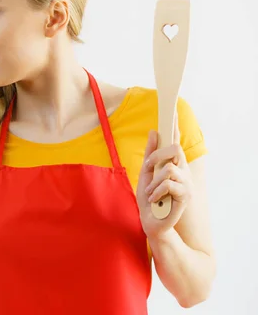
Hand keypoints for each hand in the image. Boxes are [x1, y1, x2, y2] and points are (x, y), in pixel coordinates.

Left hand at [136, 115, 193, 238]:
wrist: (151, 221)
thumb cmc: (149, 198)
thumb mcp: (145, 173)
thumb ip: (150, 154)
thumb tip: (153, 132)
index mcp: (174, 164)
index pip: (175, 141)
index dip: (175, 126)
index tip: (173, 111)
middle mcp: (183, 171)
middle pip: (174, 149)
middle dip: (156, 156)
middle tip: (148, 169)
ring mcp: (186, 183)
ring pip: (169, 168)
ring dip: (154, 181)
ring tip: (152, 193)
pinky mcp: (185, 195)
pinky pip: (168, 183)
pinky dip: (157, 191)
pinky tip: (156, 199)